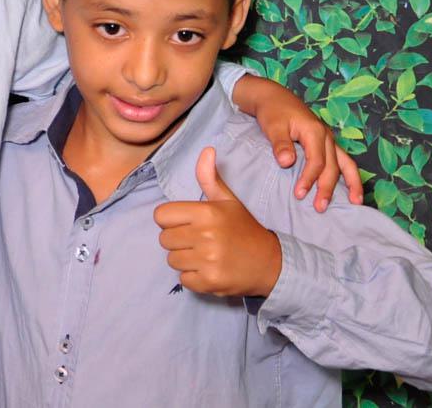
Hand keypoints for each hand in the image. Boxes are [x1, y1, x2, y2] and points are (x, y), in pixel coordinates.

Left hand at [154, 148, 282, 297]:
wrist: (270, 263)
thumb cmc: (244, 229)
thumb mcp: (228, 201)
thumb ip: (210, 178)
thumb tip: (206, 150)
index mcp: (206, 212)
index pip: (161, 215)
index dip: (171, 220)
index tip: (187, 223)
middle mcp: (206, 235)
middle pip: (164, 239)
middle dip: (178, 240)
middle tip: (200, 241)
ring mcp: (208, 260)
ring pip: (172, 260)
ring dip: (185, 260)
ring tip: (205, 255)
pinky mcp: (210, 281)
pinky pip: (182, 279)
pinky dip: (193, 278)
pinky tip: (209, 270)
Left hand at [233, 75, 362, 210]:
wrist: (273, 97)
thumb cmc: (272, 111)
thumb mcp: (273, 126)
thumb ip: (280, 144)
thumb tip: (287, 163)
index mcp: (314, 131)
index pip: (316, 161)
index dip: (309, 179)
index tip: (299, 194)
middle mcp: (327, 136)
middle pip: (332, 166)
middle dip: (328, 188)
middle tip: (320, 208)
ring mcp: (329, 139)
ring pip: (346, 163)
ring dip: (351, 183)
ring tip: (356, 202)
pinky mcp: (327, 143)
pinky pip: (342, 161)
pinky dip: (348, 175)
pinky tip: (349, 190)